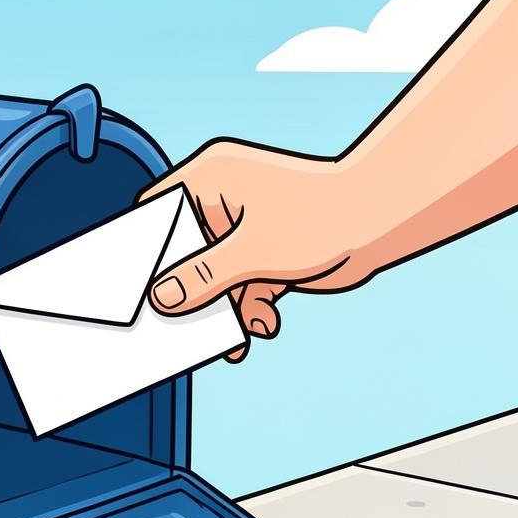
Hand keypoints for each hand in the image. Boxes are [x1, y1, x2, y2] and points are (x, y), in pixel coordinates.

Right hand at [141, 142, 376, 360]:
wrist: (381, 221)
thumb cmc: (321, 218)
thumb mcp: (251, 254)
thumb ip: (202, 277)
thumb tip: (162, 299)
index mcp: (210, 180)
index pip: (155, 212)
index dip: (142, 250)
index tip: (136, 288)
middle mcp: (222, 200)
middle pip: (183, 254)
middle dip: (190, 293)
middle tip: (182, 325)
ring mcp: (243, 227)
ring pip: (213, 276)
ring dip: (224, 309)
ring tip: (236, 337)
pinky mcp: (263, 251)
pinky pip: (239, 284)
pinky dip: (249, 307)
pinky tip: (264, 324)